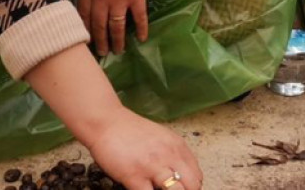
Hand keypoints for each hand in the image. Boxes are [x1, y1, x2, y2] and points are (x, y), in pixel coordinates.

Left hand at [76, 0, 160, 55]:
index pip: (82, 13)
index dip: (82, 28)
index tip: (82, 39)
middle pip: (98, 24)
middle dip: (98, 41)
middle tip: (100, 53)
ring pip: (116, 25)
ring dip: (116, 40)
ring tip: (118, 51)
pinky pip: (139, 17)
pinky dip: (141, 28)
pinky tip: (141, 38)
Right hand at [86, 106, 201, 189]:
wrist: (107, 123)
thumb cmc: (132, 131)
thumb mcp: (162, 138)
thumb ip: (173, 154)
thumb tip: (182, 175)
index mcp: (178, 146)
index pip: (197, 175)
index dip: (192, 187)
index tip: (184, 189)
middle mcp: (169, 155)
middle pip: (192, 185)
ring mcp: (152, 166)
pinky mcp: (133, 176)